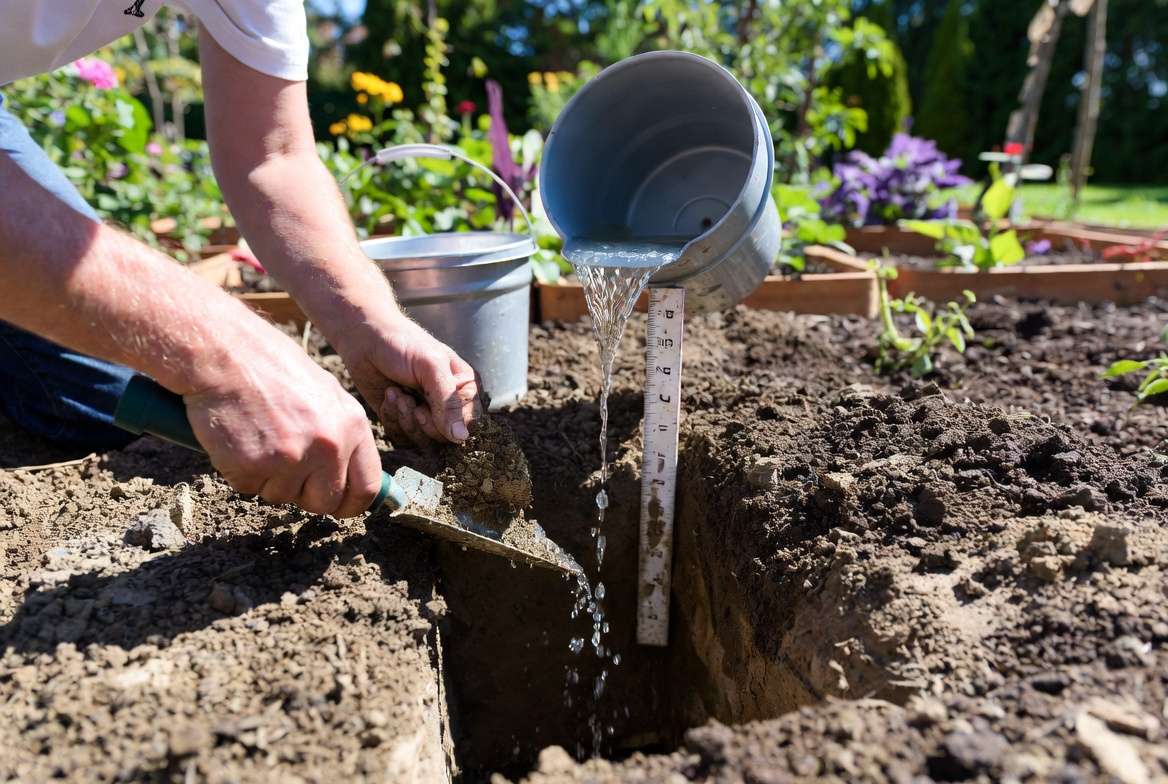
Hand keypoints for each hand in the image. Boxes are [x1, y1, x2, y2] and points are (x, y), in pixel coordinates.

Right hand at [183, 329, 382, 517]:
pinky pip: (249, 488)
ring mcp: (292, 458)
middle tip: (285, 468)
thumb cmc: (272, 368)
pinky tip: (239, 439)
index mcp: (352, 426)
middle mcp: (329, 446)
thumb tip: (350, 476)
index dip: (350, 503)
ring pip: (283, 497)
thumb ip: (341, 434)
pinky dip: (241, 472)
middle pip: (326, 502)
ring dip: (268, 479)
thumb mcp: (325, 394)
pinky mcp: (255, 467)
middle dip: (305, 495)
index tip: (337, 505)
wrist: (225, 353)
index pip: (367, 488)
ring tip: (259, 437)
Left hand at [337, 311, 481, 444]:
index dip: (446, 424)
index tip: (424, 407)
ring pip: (422, 440)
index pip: (467, 424)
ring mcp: (424, 412)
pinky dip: (391, 419)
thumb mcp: (430, 367)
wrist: (364, 337)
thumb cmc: (402, 344)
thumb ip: (448, 402)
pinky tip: (387, 396)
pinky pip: (402, 437)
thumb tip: (461, 437)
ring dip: (404, 418)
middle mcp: (447, 403)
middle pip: (444, 437)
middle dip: (421, 422)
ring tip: (394, 393)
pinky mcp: (401, 419)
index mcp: (463, 388)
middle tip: (406, 399)